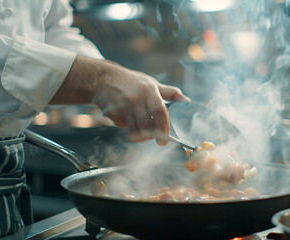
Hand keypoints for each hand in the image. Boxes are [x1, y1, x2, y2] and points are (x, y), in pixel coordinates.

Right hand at [50, 56, 189, 144]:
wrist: (102, 78)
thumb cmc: (132, 82)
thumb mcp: (151, 83)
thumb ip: (170, 93)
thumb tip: (187, 101)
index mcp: (149, 90)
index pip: (159, 111)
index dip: (163, 127)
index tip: (164, 139)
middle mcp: (136, 97)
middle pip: (146, 126)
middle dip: (151, 136)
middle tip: (155, 138)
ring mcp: (122, 105)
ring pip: (134, 130)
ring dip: (139, 134)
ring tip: (140, 128)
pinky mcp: (111, 111)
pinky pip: (122, 126)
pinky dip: (125, 125)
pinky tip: (124, 116)